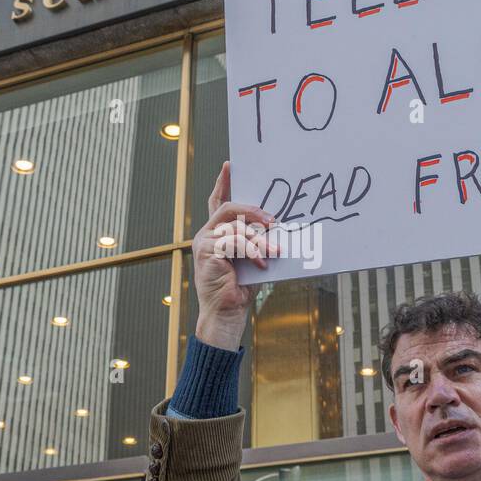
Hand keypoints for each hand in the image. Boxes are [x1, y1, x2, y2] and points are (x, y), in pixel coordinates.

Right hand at [192, 161, 275, 350]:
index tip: (231, 165)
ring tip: (274, 251)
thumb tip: (276, 225)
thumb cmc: (241, 288)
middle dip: (253, 210)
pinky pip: (232, 241)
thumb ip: (256, 240)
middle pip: (228, 208)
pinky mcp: (205, 251)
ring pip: (234, 226)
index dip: (224, 183)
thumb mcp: (252, 258)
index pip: (219, 202)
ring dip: (258, 238)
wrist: (226, 314)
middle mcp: (207, 234)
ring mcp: (203, 242)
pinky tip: (261, 262)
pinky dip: (251, 250)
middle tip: (272, 220)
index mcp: (217, 234)